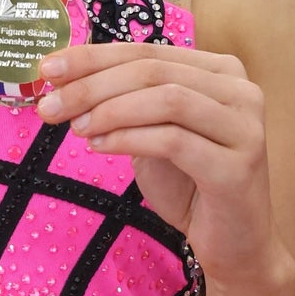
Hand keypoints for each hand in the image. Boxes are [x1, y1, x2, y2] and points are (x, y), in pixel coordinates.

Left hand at [36, 41, 285, 289]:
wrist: (234, 243)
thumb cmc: (191, 186)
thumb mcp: (153, 133)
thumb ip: (125, 102)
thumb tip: (64, 78)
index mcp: (221, 71)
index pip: (148, 52)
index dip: (94, 56)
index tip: (48, 67)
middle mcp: (241, 90)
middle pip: (154, 71)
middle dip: (93, 85)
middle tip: (50, 105)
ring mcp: (245, 127)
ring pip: (166, 100)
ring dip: (111, 111)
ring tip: (76, 128)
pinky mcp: (238, 166)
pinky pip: (173, 140)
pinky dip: (129, 139)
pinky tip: (100, 146)